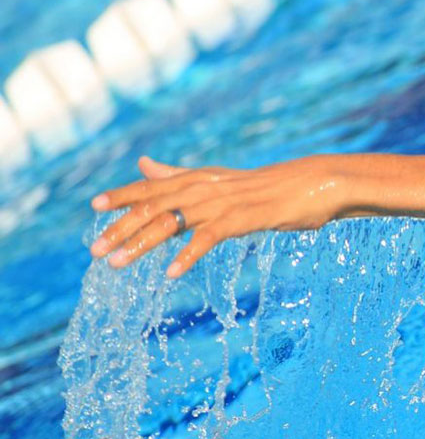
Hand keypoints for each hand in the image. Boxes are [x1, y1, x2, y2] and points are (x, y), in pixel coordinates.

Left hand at [89, 154, 343, 278]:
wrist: (316, 184)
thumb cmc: (270, 187)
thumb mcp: (220, 179)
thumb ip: (179, 175)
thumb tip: (144, 165)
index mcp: (200, 178)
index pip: (153, 185)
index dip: (123, 195)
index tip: (95, 207)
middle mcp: (206, 187)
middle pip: (154, 206)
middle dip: (121, 228)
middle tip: (95, 251)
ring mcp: (224, 203)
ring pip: (172, 222)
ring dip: (141, 244)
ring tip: (117, 264)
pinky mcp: (243, 219)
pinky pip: (208, 238)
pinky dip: (188, 255)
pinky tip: (171, 273)